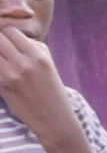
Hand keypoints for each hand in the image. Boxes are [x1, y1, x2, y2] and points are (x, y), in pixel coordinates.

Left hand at [0, 28, 77, 147]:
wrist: (55, 121)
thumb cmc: (52, 92)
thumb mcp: (48, 65)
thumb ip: (31, 48)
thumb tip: (8, 36)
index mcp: (39, 56)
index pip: (11, 31)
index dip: (6, 35)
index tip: (8, 43)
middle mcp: (26, 63)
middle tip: (4, 55)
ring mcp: (12, 75)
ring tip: (4, 65)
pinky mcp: (3, 86)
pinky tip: (3, 75)